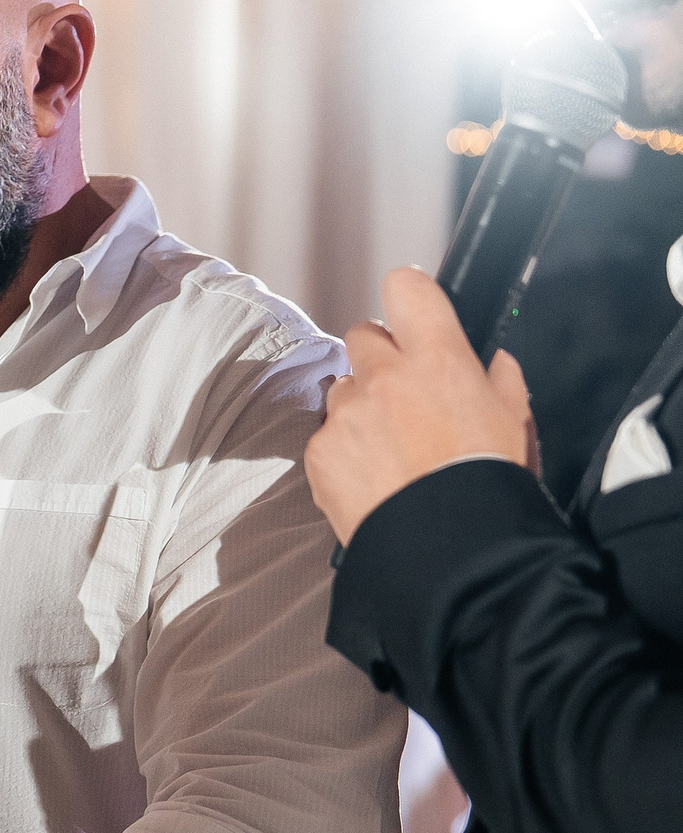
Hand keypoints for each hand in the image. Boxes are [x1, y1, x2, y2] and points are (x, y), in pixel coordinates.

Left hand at [308, 267, 538, 543]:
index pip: (405, 287)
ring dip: (358, 405)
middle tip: (400, 394)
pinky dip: (341, 449)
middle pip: (362, 336)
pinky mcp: (319, 449)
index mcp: (437, 358)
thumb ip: (498, 379)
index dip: (407, 298)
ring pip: (341, 387)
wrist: (445, 545)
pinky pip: (324, 434)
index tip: (411, 316)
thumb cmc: (486, 478)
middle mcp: (384, 375)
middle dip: (379, 357)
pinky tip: (369, 475)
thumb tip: (491, 360)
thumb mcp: (512, 420)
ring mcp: (346, 412)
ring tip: (387, 447)